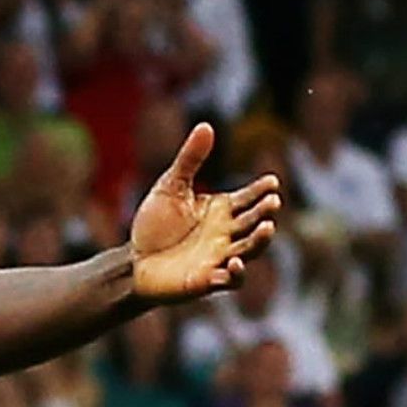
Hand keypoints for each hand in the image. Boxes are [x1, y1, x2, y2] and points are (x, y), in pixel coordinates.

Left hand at [128, 123, 281, 302]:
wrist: (133, 262)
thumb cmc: (154, 225)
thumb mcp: (171, 188)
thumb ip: (190, 160)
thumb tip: (206, 125)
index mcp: (222, 210)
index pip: (250, 198)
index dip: (262, 190)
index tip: (272, 181)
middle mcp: (227, 234)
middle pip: (255, 222)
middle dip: (265, 212)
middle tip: (272, 201)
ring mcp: (220, 258)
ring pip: (250, 249)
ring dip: (260, 240)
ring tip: (267, 227)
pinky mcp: (207, 280)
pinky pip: (230, 280)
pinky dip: (235, 273)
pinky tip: (233, 261)